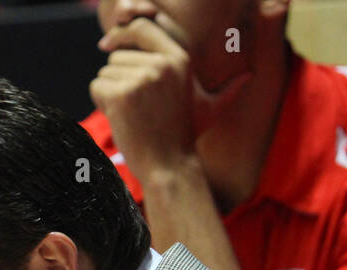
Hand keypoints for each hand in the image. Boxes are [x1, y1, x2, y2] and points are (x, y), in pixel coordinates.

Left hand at [91, 17, 248, 178]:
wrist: (169, 166)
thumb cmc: (184, 137)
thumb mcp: (210, 108)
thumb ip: (227, 89)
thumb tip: (249, 76)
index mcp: (180, 57)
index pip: (142, 26)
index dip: (122, 33)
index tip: (107, 43)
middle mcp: (163, 63)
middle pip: (117, 54)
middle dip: (117, 77)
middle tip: (133, 104)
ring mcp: (142, 78)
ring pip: (105, 71)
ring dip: (109, 92)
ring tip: (131, 113)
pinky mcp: (122, 94)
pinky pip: (97, 86)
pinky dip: (99, 102)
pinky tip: (119, 118)